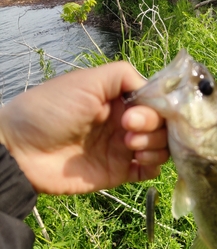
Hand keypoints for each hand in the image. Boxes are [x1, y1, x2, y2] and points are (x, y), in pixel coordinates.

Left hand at [0, 62, 168, 193]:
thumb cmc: (51, 110)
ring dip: (156, 146)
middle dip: (152, 127)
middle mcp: (125, 122)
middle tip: (126, 129)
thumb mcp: (86, 81)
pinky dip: (154, 166)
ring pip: (161, 147)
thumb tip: (154, 89)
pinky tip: (140, 162)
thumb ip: (123, 76)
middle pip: (162, 125)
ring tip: (131, 147)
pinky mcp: (119, 172)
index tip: (133, 113)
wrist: (22, 150)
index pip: (156, 102)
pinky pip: (149, 171)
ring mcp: (122, 148)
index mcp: (119, 99)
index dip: (155, 108)